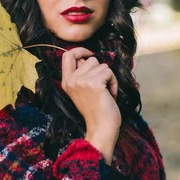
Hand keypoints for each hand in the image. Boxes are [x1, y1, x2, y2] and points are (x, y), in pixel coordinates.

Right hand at [61, 47, 120, 164]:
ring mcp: (81, 81)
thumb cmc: (96, 110)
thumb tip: (88, 56)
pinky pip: (109, 72)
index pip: (67, 55)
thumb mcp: (83, 90)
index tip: (90, 54)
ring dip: (108, 78)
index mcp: (66, 82)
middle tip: (101, 88)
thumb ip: (82, 74)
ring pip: (102, 65)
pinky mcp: (94, 83)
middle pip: (90, 59)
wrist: (101, 128)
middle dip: (100, 71)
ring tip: (105, 93)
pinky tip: (110, 95)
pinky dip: (113, 82)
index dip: (80, 50)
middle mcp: (71, 80)